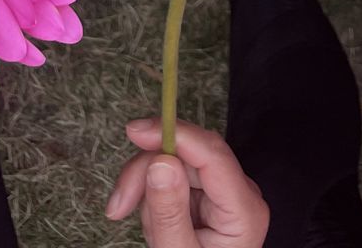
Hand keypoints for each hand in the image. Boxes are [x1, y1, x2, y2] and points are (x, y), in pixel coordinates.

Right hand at [107, 119, 268, 245]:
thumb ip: (169, 213)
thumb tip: (159, 161)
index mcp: (244, 209)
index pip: (212, 154)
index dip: (175, 134)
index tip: (136, 131)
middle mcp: (239, 192)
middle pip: (188, 156)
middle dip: (148, 173)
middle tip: (117, 206)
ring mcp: (223, 193)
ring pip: (175, 164)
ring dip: (147, 191)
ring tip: (143, 230)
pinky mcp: (207, 197)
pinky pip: (174, 180)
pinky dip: (154, 198)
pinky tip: (153, 225)